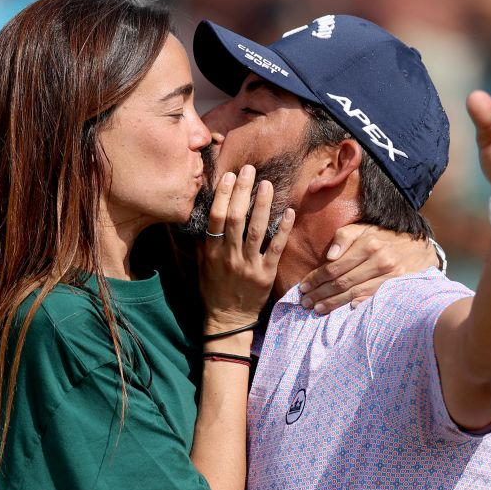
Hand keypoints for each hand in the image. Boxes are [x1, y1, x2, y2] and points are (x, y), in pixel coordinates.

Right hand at [200, 164, 294, 331]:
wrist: (228, 320)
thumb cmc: (214, 289)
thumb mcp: (202, 265)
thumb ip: (203, 241)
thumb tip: (204, 213)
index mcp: (212, 252)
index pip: (217, 217)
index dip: (223, 195)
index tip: (229, 175)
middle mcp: (229, 256)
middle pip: (235, 218)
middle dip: (242, 192)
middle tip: (249, 169)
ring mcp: (248, 265)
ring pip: (255, 230)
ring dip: (262, 205)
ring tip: (267, 184)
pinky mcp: (265, 274)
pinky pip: (275, 248)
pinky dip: (282, 230)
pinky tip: (289, 212)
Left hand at [297, 225, 439, 313]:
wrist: (420, 249)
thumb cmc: (385, 238)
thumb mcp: (365, 229)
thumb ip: (344, 237)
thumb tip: (329, 256)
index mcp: (368, 243)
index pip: (334, 265)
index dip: (315, 278)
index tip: (302, 286)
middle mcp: (379, 259)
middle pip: (341, 281)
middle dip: (320, 293)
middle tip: (305, 302)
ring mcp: (389, 275)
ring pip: (354, 293)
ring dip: (333, 303)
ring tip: (316, 309)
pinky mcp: (396, 287)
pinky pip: (371, 298)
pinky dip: (355, 305)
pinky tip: (342, 312)